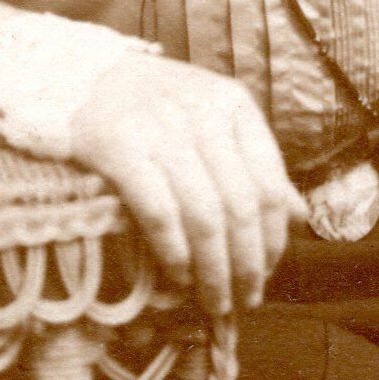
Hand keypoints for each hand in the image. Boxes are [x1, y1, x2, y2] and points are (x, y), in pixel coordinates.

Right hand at [68, 54, 306, 315]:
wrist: (79, 78)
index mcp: (234, 105)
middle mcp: (203, 115)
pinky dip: (174, 252)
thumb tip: (299, 216)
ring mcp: (161, 130)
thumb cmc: (155, 106)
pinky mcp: (120, 148)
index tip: (267, 273)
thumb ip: (255, 164)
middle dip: (246, 264)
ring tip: (214, 301)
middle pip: (240, 206)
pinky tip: (178, 277)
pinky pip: (159, 212)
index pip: (269, 184)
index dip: (273, 238)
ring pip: (204, 216)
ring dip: (213, 270)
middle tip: (244, 301)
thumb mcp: (213, 120)